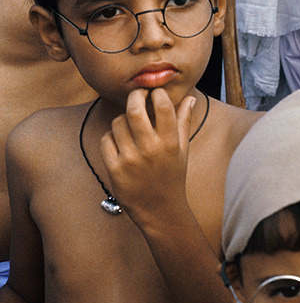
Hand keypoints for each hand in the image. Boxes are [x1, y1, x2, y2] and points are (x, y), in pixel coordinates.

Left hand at [100, 88, 195, 225]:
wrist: (160, 209)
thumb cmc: (173, 175)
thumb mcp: (182, 149)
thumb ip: (183, 121)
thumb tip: (190, 98)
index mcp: (169, 142)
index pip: (163, 106)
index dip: (157, 93)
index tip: (155, 93)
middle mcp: (149, 149)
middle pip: (134, 109)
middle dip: (135, 96)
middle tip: (138, 95)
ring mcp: (130, 159)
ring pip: (118, 123)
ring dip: (123, 118)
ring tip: (130, 124)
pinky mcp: (114, 169)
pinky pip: (106, 139)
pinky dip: (111, 136)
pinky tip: (120, 140)